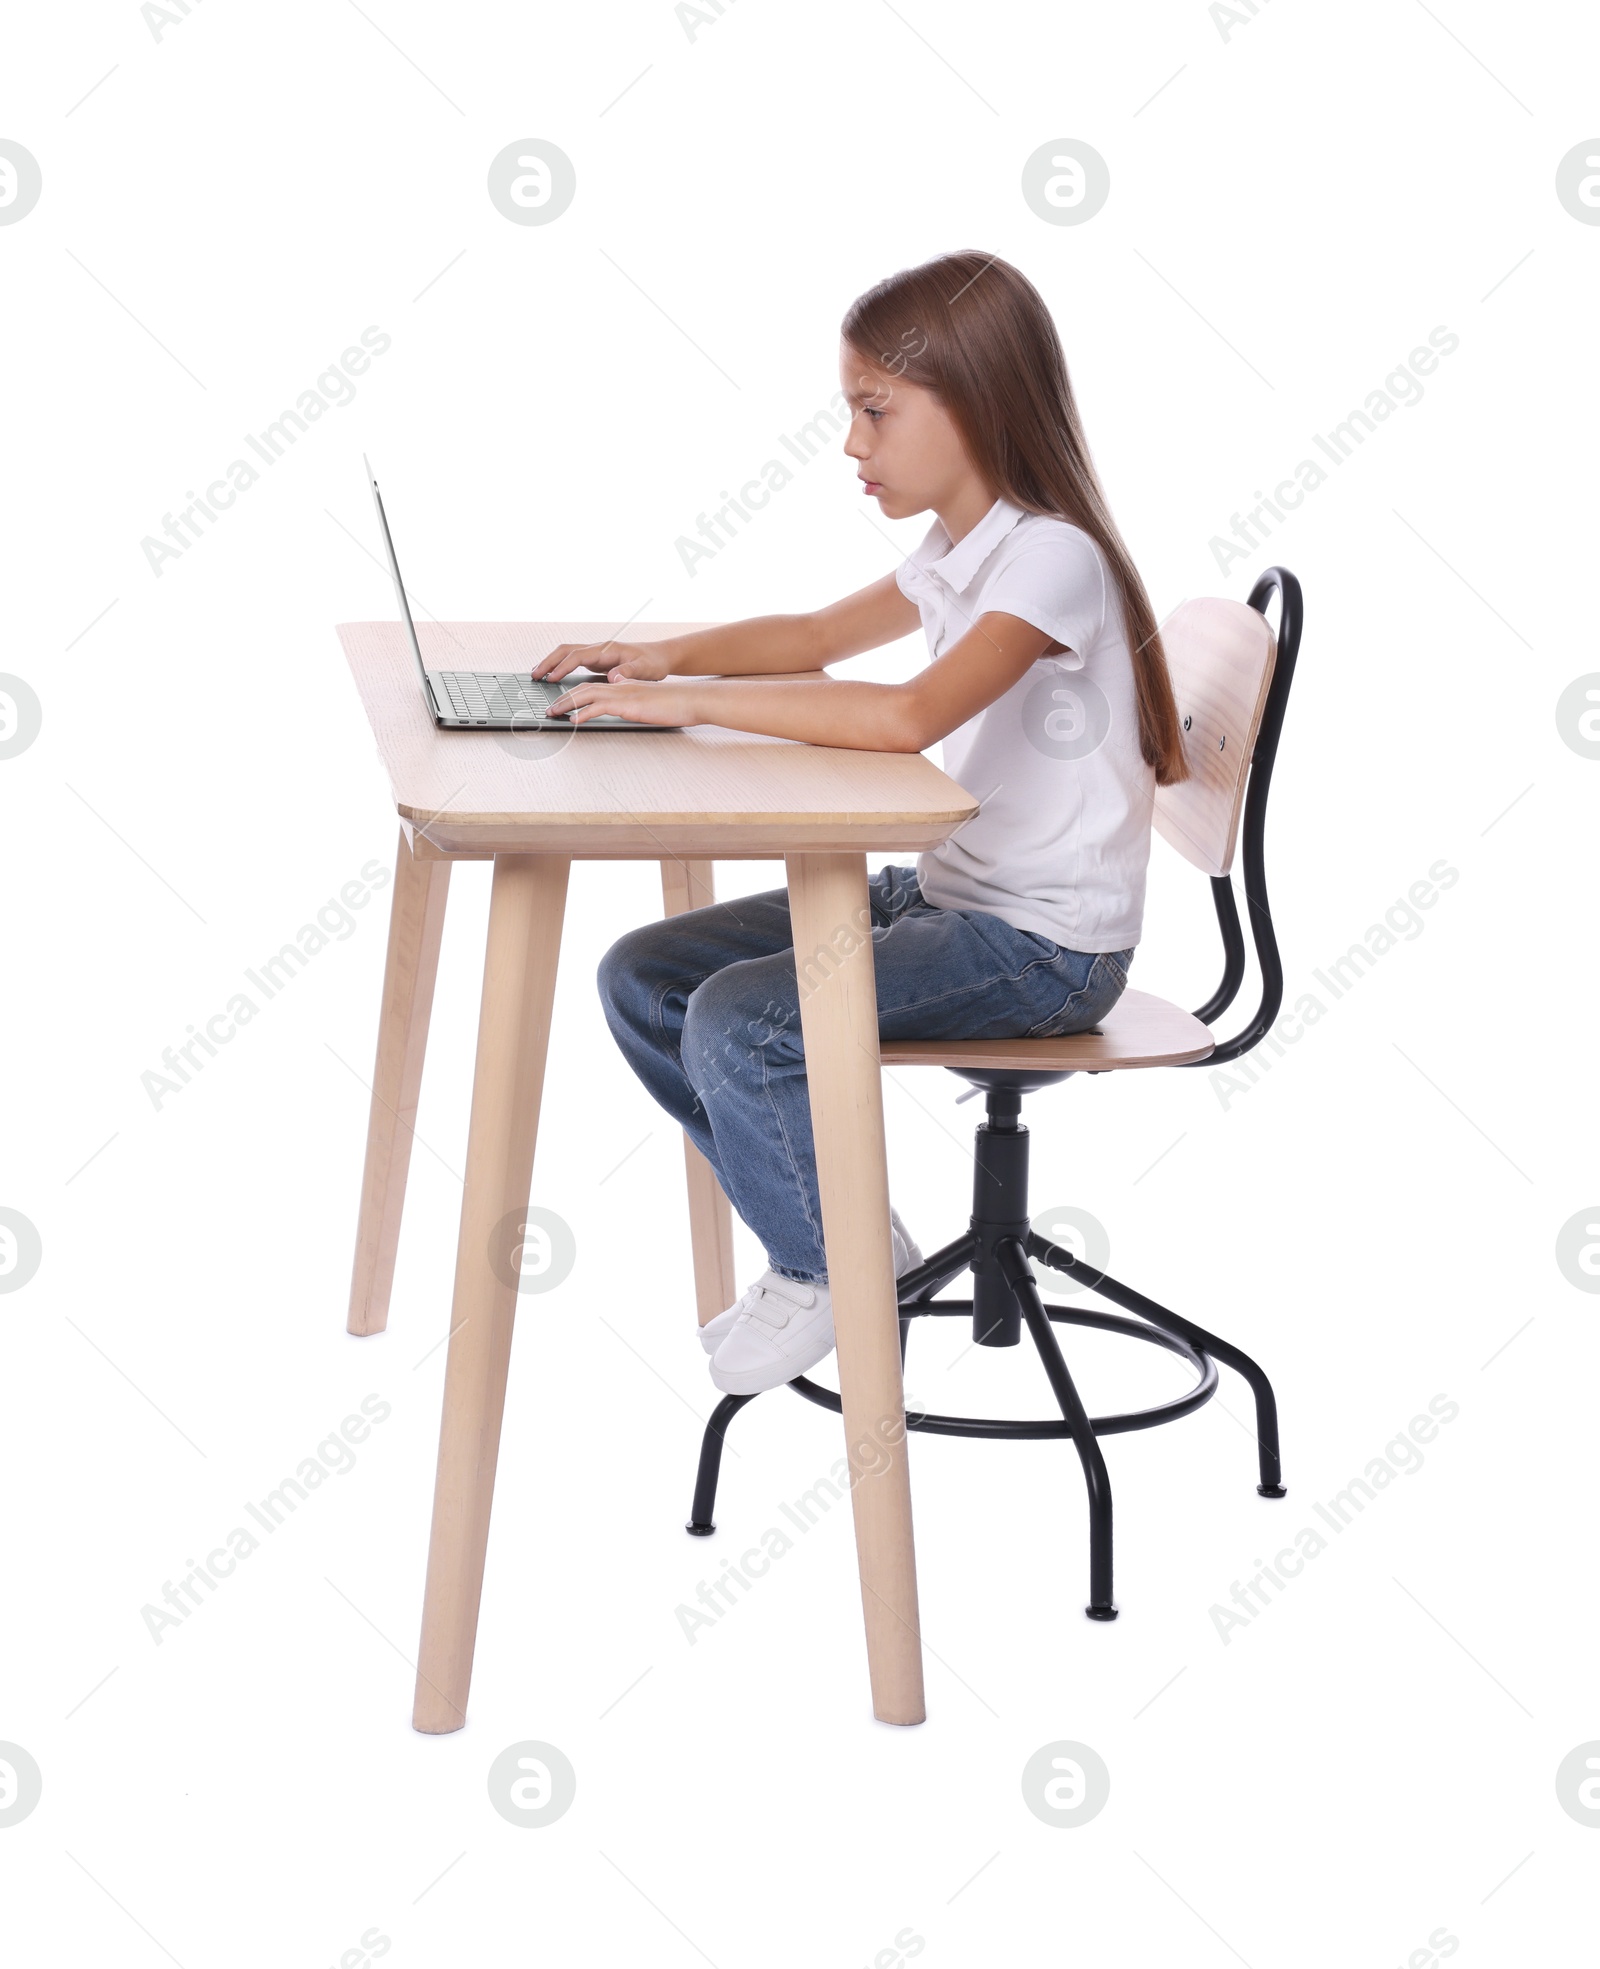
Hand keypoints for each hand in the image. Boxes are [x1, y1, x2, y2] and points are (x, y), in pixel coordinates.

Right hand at [531, 638, 676, 683]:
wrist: (659, 657)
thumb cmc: (653, 663)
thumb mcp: (645, 670)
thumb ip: (628, 673)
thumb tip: (612, 676)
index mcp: (607, 650)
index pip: (578, 656)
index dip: (563, 667)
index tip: (551, 678)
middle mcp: (598, 649)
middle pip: (566, 650)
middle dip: (548, 662)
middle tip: (534, 675)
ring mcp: (596, 654)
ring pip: (567, 653)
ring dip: (550, 662)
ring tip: (536, 674)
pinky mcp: (596, 660)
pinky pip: (572, 660)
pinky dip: (559, 666)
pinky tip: (552, 675)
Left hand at [545, 674, 701, 727]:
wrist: (690, 700)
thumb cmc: (673, 705)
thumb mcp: (647, 704)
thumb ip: (632, 705)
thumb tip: (622, 710)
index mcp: (623, 686)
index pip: (592, 687)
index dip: (574, 694)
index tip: (561, 704)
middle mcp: (619, 686)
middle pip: (583, 688)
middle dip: (563, 698)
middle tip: (549, 709)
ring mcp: (622, 694)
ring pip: (586, 695)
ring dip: (566, 704)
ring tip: (553, 713)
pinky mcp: (627, 704)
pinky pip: (599, 707)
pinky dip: (583, 713)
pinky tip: (574, 721)